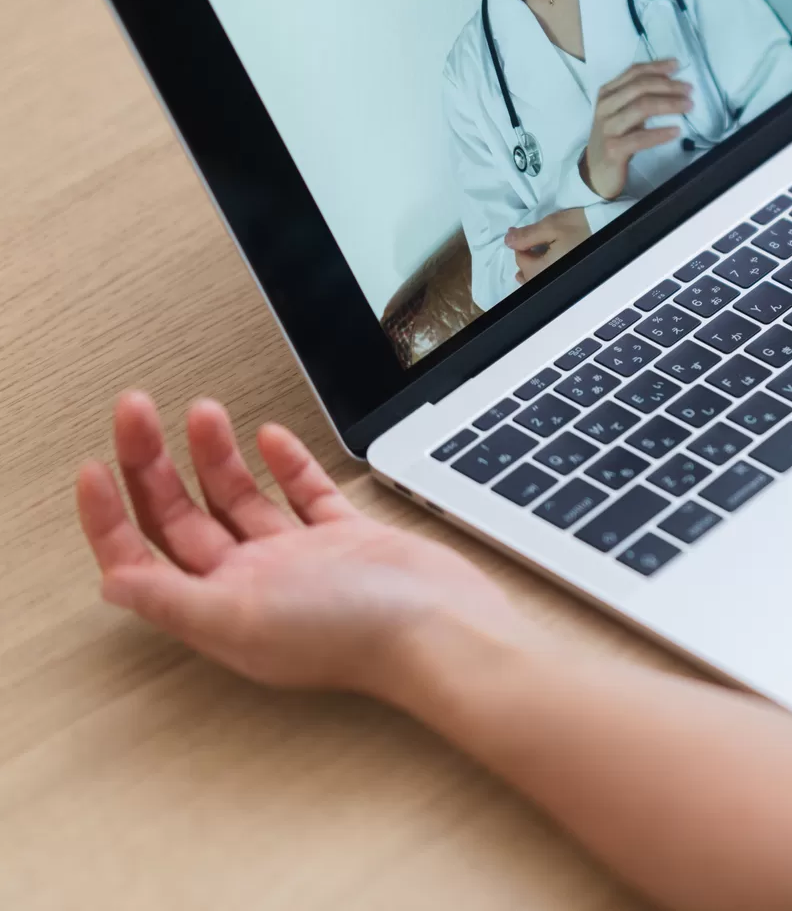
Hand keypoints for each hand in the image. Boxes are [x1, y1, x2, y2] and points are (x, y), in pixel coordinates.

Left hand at [76, 392, 533, 701]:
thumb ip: (173, 601)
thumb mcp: (243, 618)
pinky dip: (285, 464)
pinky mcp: (349, 540)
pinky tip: (270, 437)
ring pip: (239, 498)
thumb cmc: (354, 634)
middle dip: (152, 463)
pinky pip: (305, 495)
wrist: (443, 629)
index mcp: (220, 607)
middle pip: (182, 517)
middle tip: (137, 410)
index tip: (95, 467)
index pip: (143, 558)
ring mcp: (302, 560)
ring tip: (200, 410)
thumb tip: (110, 582)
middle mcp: (253, 583)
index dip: (110, 517)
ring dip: (213, 454)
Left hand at [507, 205, 589, 284]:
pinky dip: (546, 273)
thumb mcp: (551, 226)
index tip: (517, 232)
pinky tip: (550, 267)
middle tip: (526, 246)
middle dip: (525, 261)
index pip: (521, 260)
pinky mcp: (574, 280)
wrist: (612, 229)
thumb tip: (507, 241)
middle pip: (529, 275)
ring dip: (534, 270)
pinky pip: (552, 280)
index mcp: (543, 269)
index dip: (518, 244)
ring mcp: (563, 282)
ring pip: (540, 281)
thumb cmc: (581, 226)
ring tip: (534, 260)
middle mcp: (551, 280)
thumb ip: (526, 236)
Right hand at [581, 59, 691, 199]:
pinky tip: (676, 131)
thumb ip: (638, 96)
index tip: (677, 65)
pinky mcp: (613, 149)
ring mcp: (608, 128)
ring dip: (669, 104)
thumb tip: (670, 80)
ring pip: (641, 108)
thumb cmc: (615, 138)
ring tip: (688, 106)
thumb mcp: (623, 113)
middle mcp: (605, 106)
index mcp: (607, 93)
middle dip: (668, 85)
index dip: (656, 67)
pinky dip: (661, 133)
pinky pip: (640, 138)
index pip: (633, 73)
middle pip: (640, 87)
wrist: (596, 171)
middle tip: (689, 89)